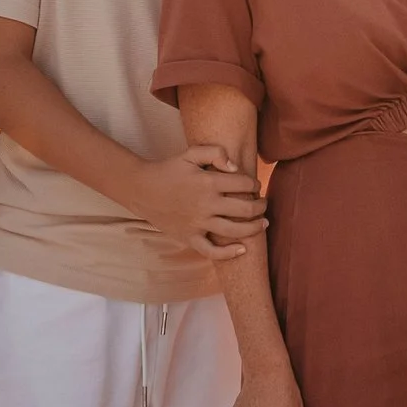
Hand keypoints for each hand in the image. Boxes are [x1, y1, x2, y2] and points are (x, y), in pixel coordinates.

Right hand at [125, 144, 265, 260]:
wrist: (142, 189)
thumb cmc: (169, 170)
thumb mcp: (190, 153)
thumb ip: (215, 152)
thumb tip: (235, 167)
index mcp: (208, 182)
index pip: (243, 185)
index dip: (254, 185)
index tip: (255, 186)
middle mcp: (206, 204)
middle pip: (245, 209)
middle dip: (261, 206)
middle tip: (264, 204)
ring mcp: (198, 223)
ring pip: (234, 231)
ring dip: (254, 228)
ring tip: (264, 223)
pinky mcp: (189, 237)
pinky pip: (211, 251)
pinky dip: (228, 253)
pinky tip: (242, 250)